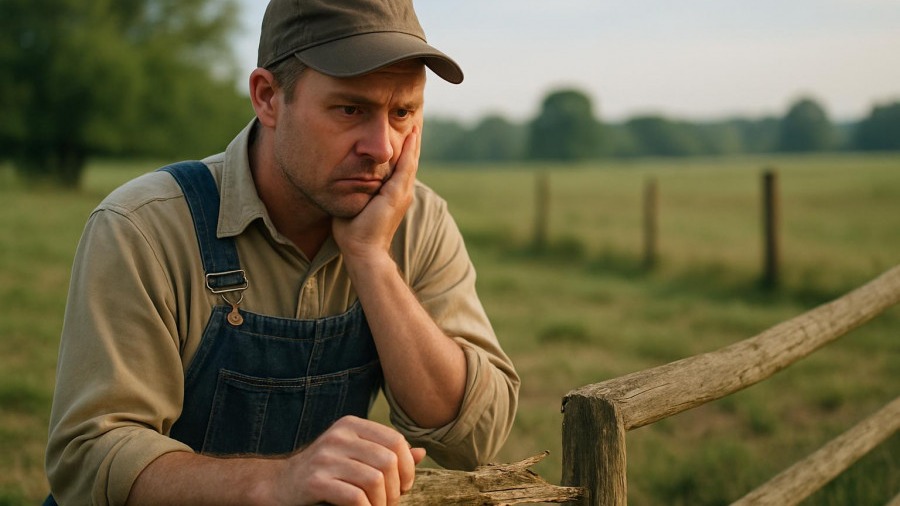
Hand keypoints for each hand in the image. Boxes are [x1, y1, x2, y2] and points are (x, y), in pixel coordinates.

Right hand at [268, 416, 425, 505]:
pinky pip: (355, 497)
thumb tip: (422, 452)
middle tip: (389, 502)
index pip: (395, 440)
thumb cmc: (326, 472)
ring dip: (382, 502)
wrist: (280, 484)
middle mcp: (338, 436)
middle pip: (388, 461)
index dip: (408, 466)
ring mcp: (325, 457)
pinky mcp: (315, 481)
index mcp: (351, 425)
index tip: (404, 486)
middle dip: (396, 488)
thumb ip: (386, 453)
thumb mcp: (355, 455)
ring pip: (375, 480)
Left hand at [332, 127, 419, 262]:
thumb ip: (352, 191)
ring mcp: (402, 193)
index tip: (401, 138)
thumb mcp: (354, 204)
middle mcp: (401, 193)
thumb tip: (338, 180)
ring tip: (416, 126)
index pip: (399, 169)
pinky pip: (406, 166)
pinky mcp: (397, 193)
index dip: (401, 154)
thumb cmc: (353, 233)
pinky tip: (411, 136)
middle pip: (409, 163)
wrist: (363, 250)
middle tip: (414, 126)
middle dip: (411, 145)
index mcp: (392, 196)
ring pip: (410, 161)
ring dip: (413, 143)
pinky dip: (410, 150)